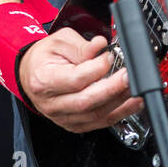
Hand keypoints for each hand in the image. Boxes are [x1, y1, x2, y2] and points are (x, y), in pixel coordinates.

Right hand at [18, 29, 144, 132]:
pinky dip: (119, 114)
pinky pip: (99, 123)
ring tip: (135, 90)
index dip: (96, 69)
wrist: (32, 74)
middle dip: (113, 89)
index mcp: (44, 80)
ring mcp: (63, 117)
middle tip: (129, 76)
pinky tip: (131, 103)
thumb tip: (101, 46)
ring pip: (96, 116)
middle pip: (87, 102)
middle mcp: (52, 103)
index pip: (75, 79)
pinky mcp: (74, 124)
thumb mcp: (59, 42)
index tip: (109, 57)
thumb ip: (82, 46)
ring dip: (120, 103)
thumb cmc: (44, 58)